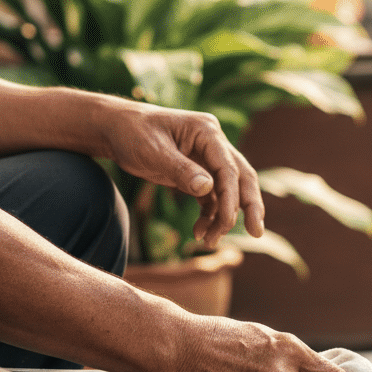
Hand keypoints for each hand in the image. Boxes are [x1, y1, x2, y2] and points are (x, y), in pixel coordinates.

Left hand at [102, 102, 264, 247]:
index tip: (228, 221)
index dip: (232, 196)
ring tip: (210, 242)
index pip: (228, 167)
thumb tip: (208, 189)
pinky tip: (198, 232)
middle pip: (240, 177)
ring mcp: (206, 158)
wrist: (114, 129)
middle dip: (249, 206)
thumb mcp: (153, 152)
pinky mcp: (196, 173)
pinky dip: (208, 216)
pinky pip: (210, 197)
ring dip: (223, 217)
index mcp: (206, 131)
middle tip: (256, 233)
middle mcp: (212, 143)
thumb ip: (181, 170)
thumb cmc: (132, 134)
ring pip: (227, 191)